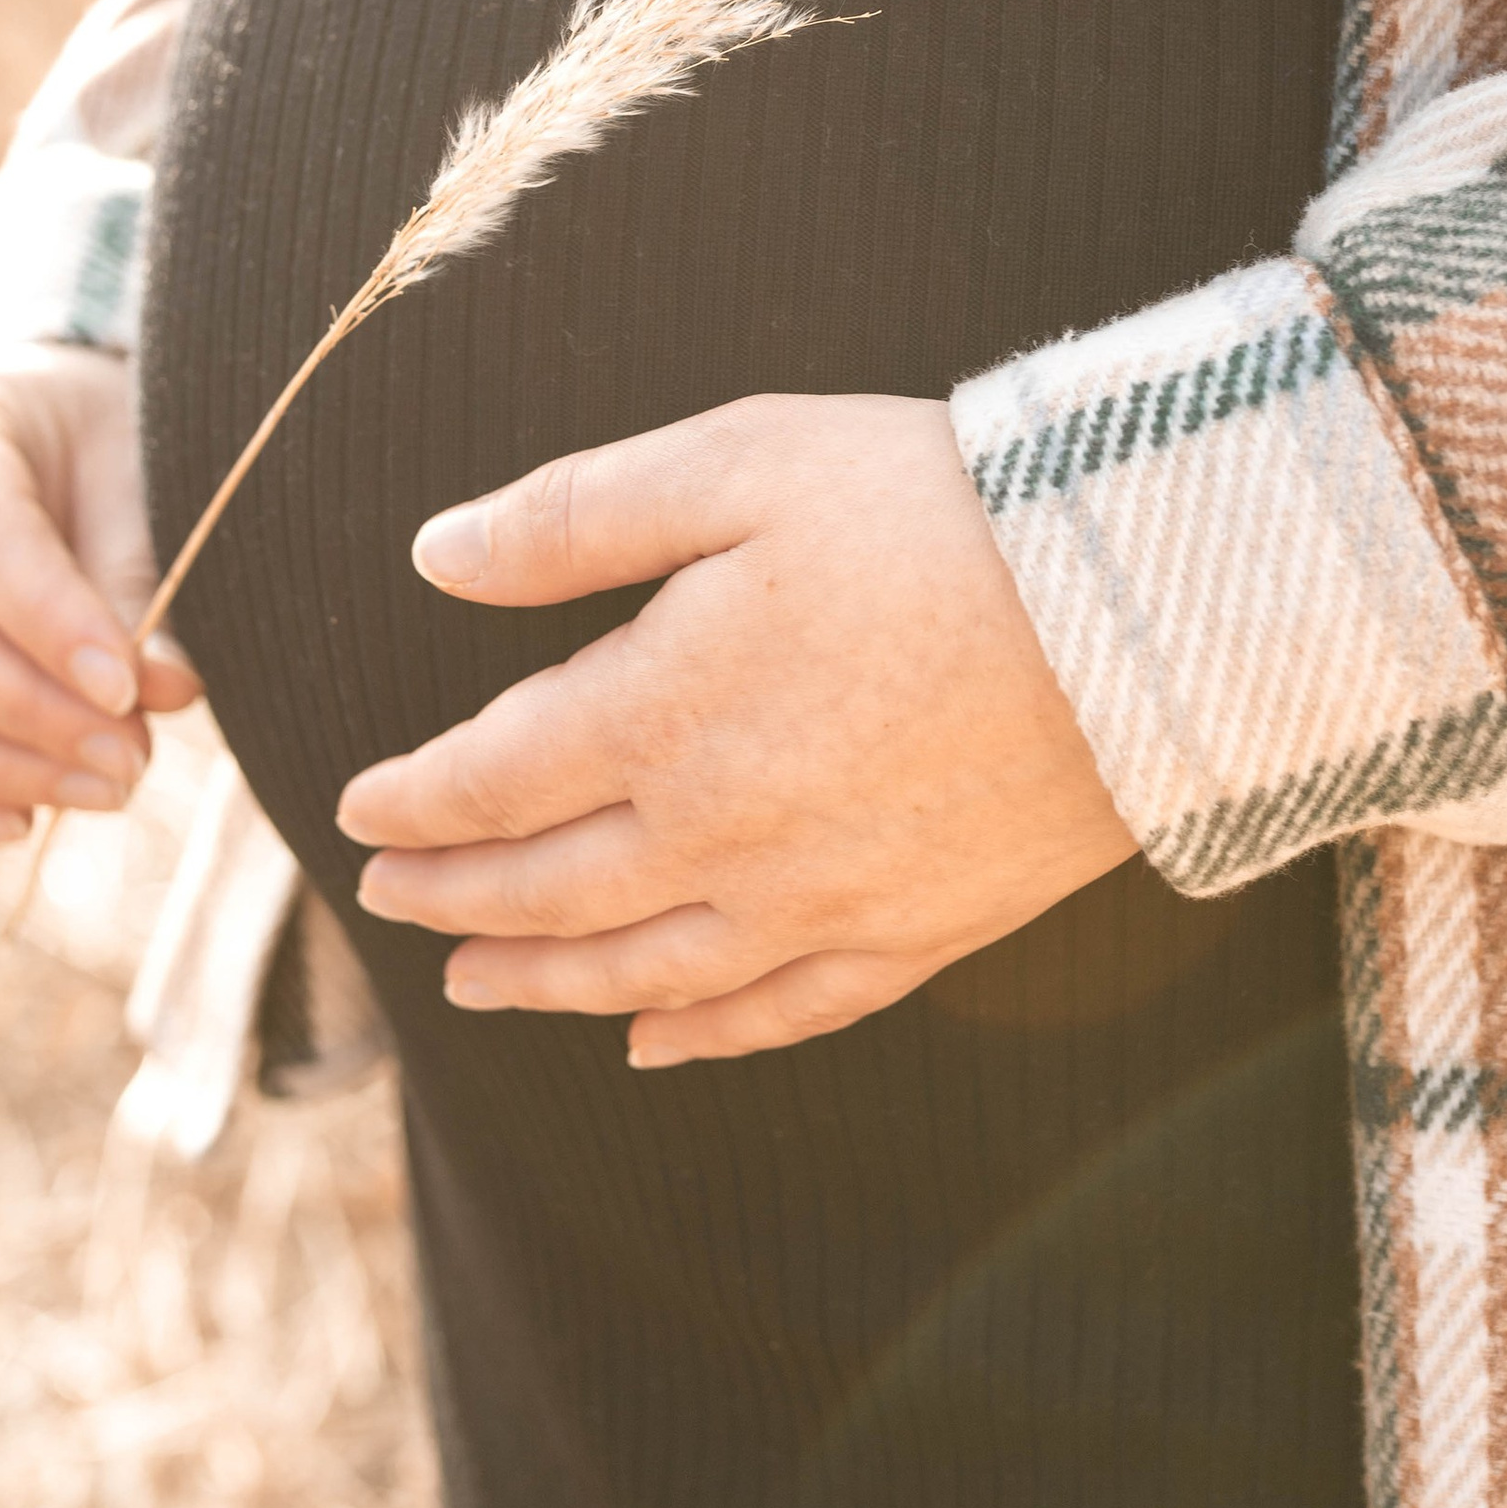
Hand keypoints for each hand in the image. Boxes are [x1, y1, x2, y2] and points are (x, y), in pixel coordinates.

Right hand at [0, 346, 201, 846]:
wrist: (53, 426)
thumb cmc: (102, 438)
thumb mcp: (136, 469)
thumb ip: (143, 575)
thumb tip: (167, 691)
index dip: (48, 623)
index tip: (128, 688)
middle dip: (30, 714)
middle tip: (134, 757)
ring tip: (111, 786)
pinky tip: (25, 822)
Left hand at [338, 393, 1134, 1066]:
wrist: (1150, 606)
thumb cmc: (938, 507)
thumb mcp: (740, 462)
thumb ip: (577, 517)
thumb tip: (435, 554)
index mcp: (660, 713)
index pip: (493, 781)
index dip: (414, 799)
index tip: (356, 806)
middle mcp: (721, 836)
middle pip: (549, 892)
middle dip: (453, 897)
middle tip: (383, 899)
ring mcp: (821, 902)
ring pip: (643, 973)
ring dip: (543, 983)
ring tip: (474, 984)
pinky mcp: (918, 932)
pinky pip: (781, 1014)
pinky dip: (699, 1038)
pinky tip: (651, 1044)